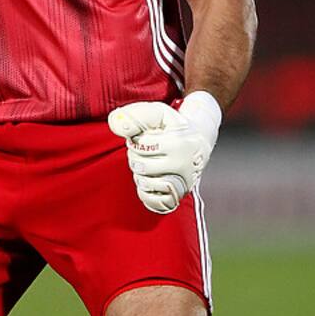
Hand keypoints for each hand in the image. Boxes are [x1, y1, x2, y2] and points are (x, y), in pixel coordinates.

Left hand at [108, 94, 219, 213]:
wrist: (200, 143)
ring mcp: (182, 182)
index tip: (141, 139)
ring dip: (140, 174)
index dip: (135, 141)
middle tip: (143, 152)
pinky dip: (145, 192)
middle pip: (141, 166)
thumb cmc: (173, 127)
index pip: (141, 146)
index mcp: (178, 142)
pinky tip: (149, 180)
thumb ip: (135, 114)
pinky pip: (153, 202)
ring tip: (147, 166)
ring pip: (146, 184)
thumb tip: (115, 122)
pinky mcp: (179, 196)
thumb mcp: (159, 113)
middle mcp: (182, 164)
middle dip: (135, 157)